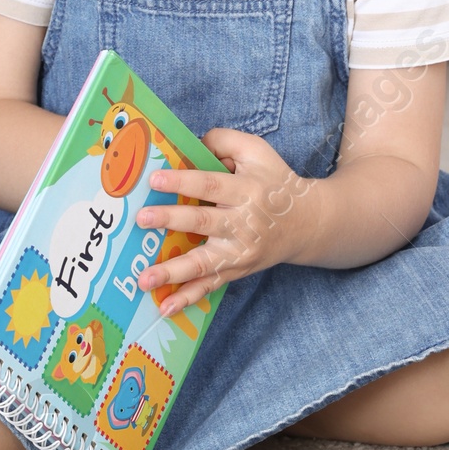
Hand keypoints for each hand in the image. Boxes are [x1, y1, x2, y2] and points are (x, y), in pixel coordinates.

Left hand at [138, 131, 315, 316]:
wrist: (306, 222)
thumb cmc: (274, 180)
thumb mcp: (256, 151)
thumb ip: (222, 141)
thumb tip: (188, 145)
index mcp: (247, 190)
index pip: (211, 184)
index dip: (183, 181)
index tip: (155, 179)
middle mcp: (243, 223)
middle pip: (203, 221)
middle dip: (171, 220)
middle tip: (141, 219)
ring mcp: (239, 252)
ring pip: (203, 263)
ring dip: (172, 272)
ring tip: (144, 279)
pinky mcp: (236, 271)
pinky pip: (209, 286)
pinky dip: (187, 299)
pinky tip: (164, 308)